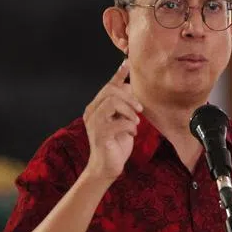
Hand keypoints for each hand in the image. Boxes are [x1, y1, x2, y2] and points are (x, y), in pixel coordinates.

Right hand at [83, 59, 141, 183]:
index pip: (107, 86)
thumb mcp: (122, 121)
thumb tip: (130, 87)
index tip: (127, 63)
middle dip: (129, 97)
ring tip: (136, 122)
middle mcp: (92, 112)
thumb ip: (124, 107)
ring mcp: (94, 123)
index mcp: (96, 107)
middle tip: (140, 110)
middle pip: (110, 91)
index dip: (118, 75)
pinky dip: (130, 125)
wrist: (107, 168)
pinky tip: (132, 132)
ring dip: (129, 110)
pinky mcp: (100, 135)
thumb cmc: (116, 144)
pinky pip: (118, 122)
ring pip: (112, 102)